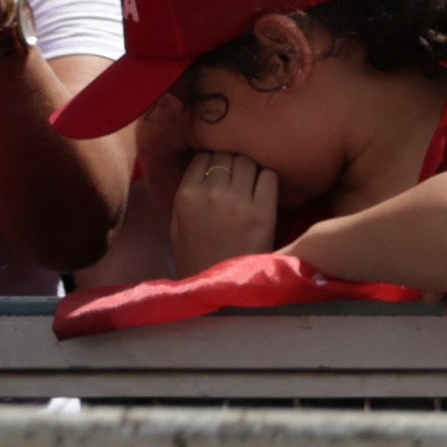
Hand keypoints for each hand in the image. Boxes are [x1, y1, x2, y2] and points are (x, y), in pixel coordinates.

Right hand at [167, 145, 285, 269]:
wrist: (222, 293)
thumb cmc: (197, 260)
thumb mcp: (177, 225)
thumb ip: (187, 192)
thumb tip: (202, 163)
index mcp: (186, 195)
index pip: (204, 154)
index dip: (214, 159)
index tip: (220, 169)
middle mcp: (211, 193)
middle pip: (227, 153)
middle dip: (233, 160)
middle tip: (238, 175)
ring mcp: (238, 202)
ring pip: (248, 161)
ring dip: (250, 168)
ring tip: (252, 183)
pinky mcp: (263, 213)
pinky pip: (269, 177)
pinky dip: (267, 180)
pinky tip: (264, 192)